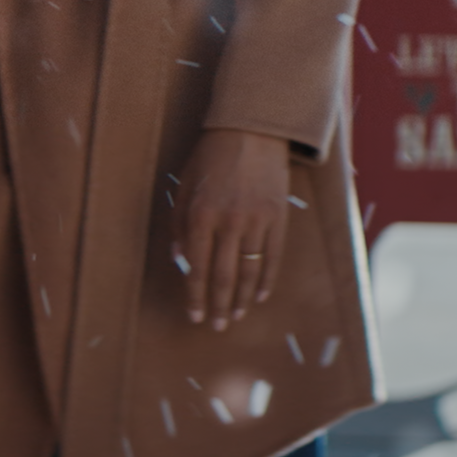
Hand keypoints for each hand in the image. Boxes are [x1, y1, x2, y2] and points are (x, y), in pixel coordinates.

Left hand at [171, 130, 290, 331]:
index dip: (194, 295)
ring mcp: (256, 221)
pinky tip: (258, 296)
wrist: (250, 130)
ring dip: (241, 299)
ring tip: (235, 317)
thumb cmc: (210, 157)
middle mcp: (228, 222)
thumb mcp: (184, 186)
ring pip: (249, 271)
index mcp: (200, 214)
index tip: (193, 316)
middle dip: (218, 305)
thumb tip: (179, 260)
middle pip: (223, 276)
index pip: (196, 267)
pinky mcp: (278, 218)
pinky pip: (273, 258)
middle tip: (216, 326)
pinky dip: (265, 280)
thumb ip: (179, 224)